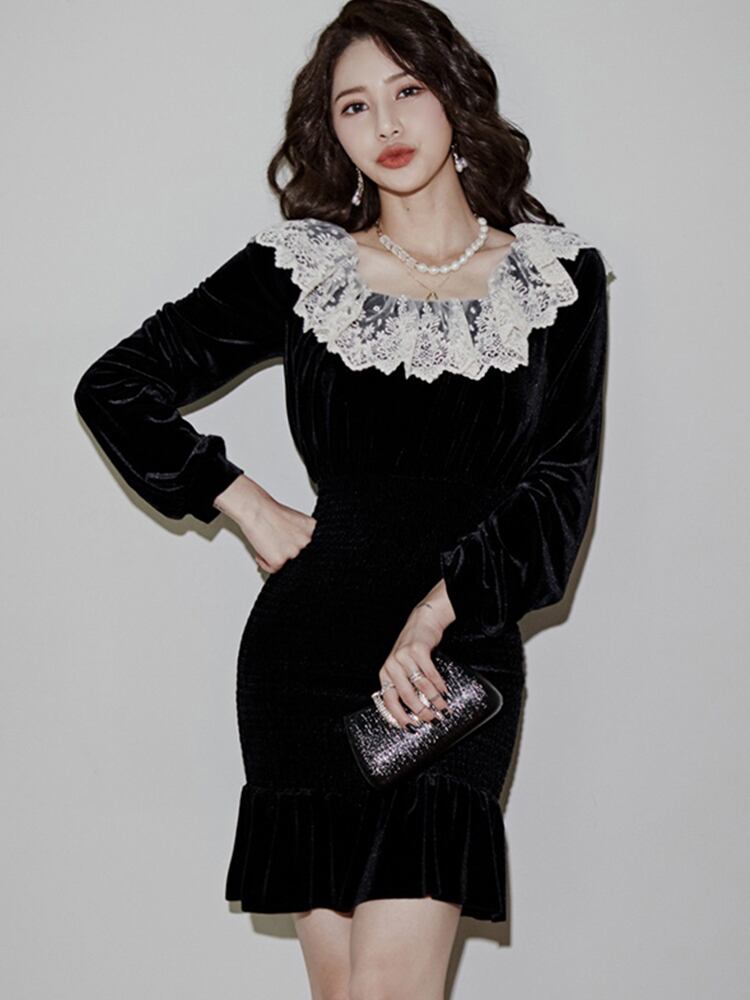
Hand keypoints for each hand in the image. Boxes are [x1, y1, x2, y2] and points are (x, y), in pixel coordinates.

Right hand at [213, 474, 315, 572]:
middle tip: (277, 545)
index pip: (313, 550)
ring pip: (288, 566)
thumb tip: (302, 547)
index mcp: (314, 531)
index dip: (299, 551)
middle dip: (288, 555)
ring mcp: (294, 553)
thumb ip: (304, 535)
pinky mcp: (279, 561)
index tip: (291, 548)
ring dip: (277, 559)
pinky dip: (265, 562)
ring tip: (269, 544)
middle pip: (301, 559)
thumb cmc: (271, 512)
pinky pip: (273, 569)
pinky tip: (263, 549)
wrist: (256, 509)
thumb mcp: (297, 522)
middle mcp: (307, 542)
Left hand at [377, 580, 457, 729]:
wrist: (422, 622)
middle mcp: (392, 665)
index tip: (410, 727)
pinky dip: (439, 685)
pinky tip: (444, 692)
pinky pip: (430, 673)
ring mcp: (404, 657)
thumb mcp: (403, 667)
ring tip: (443, 708)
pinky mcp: (417, 650)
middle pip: (406, 696)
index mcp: (386, 673)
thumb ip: (405, 686)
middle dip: (421, 711)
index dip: (399, 716)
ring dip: (434, 700)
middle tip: (433, 720)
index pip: (388, 700)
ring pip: (420, 686)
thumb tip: (416, 712)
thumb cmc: (413, 649)